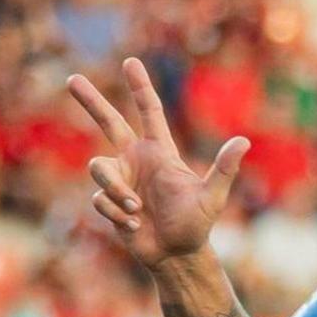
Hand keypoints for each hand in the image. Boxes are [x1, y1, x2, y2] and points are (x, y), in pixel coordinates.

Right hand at [69, 58, 250, 268]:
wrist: (176, 254)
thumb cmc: (197, 224)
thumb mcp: (212, 196)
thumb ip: (224, 168)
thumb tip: (244, 141)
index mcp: (160, 152)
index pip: (148, 112)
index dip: (139, 87)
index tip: (130, 62)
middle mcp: (136, 160)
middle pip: (108, 123)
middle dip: (90, 101)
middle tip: (72, 78)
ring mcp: (120, 180)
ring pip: (98, 169)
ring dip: (116, 190)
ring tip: (137, 209)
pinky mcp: (108, 201)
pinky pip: (99, 199)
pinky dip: (116, 212)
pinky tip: (133, 224)